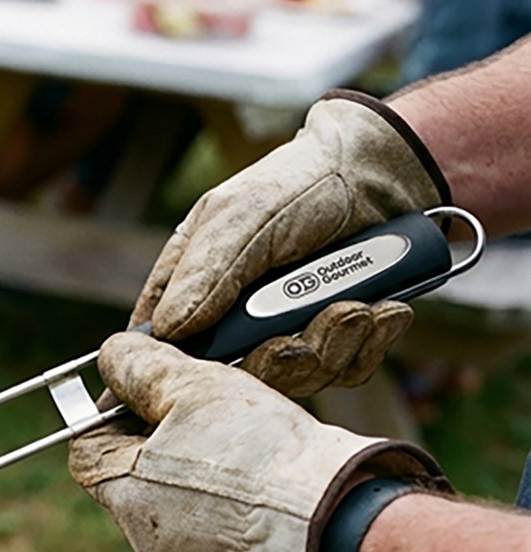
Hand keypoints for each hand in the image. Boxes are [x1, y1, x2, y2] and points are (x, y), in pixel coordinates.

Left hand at [66, 332, 446, 551]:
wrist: (333, 525)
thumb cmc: (258, 455)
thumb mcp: (193, 388)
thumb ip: (142, 367)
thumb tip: (112, 356)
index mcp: (123, 494)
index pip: (88, 444)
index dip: (114, 408)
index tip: (149, 385)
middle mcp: (146, 538)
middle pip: (136, 471)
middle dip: (164, 435)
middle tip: (205, 407)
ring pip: (180, 498)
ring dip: (202, 465)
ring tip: (244, 439)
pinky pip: (219, 528)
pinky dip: (234, 500)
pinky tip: (265, 477)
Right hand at [134, 95, 445, 384]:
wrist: (389, 172)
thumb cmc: (304, 182)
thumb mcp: (244, 216)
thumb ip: (206, 273)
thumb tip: (166, 330)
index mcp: (194, 282)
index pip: (163, 340)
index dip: (171, 367)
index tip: (191, 378)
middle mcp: (235, 315)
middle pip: (234, 374)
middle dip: (274, 361)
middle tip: (299, 335)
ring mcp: (286, 330)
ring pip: (294, 377)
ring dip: (330, 347)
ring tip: (358, 308)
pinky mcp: (335, 340)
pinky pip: (343, 370)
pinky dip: (366, 346)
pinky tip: (384, 311)